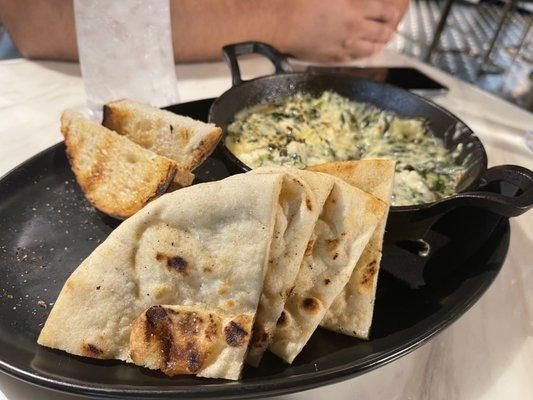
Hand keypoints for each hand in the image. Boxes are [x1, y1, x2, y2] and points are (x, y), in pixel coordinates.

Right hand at [275, 0, 408, 61]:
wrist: (282, 22)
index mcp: (355, 7)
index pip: (385, 10)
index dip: (391, 11)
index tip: (392, 11)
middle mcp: (354, 28)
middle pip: (381, 33)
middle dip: (388, 30)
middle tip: (389, 29)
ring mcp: (344, 45)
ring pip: (370, 49)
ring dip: (378, 45)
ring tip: (379, 43)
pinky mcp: (333, 57)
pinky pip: (354, 59)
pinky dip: (361, 55)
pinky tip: (361, 52)